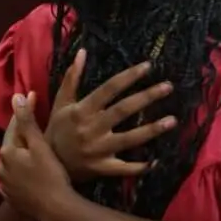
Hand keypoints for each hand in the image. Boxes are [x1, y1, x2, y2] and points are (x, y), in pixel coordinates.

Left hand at [0, 92, 75, 220]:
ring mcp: (4, 185)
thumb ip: (26, 121)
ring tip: (32, 148)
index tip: (32, 97)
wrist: (55, 209)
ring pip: (12, 163)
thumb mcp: (40, 145)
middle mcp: (0, 167)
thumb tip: (16, 97)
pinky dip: (20, 172)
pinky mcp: (11, 198)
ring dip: (20, 154)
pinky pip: (14, 179)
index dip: (24, 112)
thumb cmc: (50, 174)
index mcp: (6, 152)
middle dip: (21, 134)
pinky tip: (28, 172)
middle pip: (12, 145)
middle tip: (34, 125)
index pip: (14, 127)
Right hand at [45, 49, 176, 178]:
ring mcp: (98, 150)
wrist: (47, 163)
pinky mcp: (101, 168)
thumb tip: (83, 52)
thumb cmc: (57, 130)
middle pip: (123, 110)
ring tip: (172, 120)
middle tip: (168, 87)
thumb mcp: (61, 102)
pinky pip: (123, 168)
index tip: (148, 66)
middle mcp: (91, 128)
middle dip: (146, 97)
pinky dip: (140, 167)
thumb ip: (72, 77)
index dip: (129, 77)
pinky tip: (157, 160)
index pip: (109, 89)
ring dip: (151, 130)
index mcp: (82, 110)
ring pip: (129, 139)